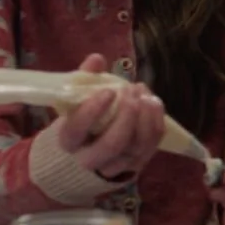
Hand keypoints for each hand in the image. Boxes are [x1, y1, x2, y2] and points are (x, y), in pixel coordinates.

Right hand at [55, 53, 165, 180]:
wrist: (84, 153)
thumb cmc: (80, 120)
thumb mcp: (76, 101)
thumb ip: (84, 79)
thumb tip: (97, 59)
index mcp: (69, 141)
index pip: (77, 130)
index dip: (92, 111)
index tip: (108, 91)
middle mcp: (90, 159)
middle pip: (112, 144)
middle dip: (127, 115)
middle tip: (130, 90)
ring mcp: (115, 165)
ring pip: (136, 147)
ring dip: (145, 117)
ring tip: (144, 94)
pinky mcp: (136, 164)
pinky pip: (151, 145)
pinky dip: (155, 122)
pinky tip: (153, 102)